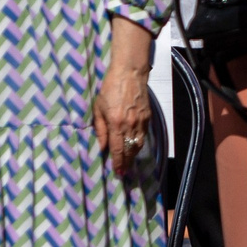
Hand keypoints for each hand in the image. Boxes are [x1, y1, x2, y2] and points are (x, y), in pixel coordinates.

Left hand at [93, 61, 155, 178]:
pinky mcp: (147, 116)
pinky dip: (139, 144)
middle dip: (126, 163)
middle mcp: (129, 125)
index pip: (117, 149)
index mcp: (115, 123)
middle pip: (129, 150)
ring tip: (128, 163)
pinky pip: (143, 135)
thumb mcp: (98, 108)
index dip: (117, 162)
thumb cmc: (110, 88)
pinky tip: (135, 148)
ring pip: (138, 144)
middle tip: (123, 173)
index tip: (117, 172)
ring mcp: (140, 121)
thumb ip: (100, 129)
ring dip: (133, 156)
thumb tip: (102, 146)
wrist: (129, 73)